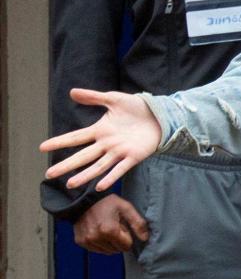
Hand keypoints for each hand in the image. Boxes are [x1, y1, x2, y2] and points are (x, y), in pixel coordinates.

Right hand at [41, 89, 165, 193]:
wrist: (160, 114)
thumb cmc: (136, 107)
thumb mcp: (114, 99)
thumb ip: (94, 97)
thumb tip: (72, 92)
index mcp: (100, 130)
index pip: (75, 137)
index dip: (59, 142)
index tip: (42, 147)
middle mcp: (106, 144)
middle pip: (83, 156)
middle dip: (66, 165)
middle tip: (49, 174)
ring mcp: (119, 152)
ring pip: (98, 166)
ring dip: (84, 175)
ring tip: (70, 184)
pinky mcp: (134, 156)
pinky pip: (120, 169)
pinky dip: (111, 177)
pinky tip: (100, 186)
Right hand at [72, 193, 150, 255]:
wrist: (84, 198)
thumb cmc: (107, 202)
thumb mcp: (126, 208)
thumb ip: (138, 223)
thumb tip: (145, 239)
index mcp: (109, 230)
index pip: (126, 246)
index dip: (127, 236)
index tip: (122, 226)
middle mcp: (96, 237)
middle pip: (117, 250)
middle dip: (119, 240)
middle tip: (114, 226)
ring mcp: (87, 240)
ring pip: (107, 251)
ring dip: (110, 243)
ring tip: (106, 228)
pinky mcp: (80, 241)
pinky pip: (96, 250)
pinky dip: (100, 243)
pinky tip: (99, 232)